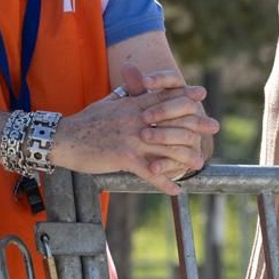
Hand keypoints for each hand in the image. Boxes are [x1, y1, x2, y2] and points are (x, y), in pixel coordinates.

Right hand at [57, 65, 217, 193]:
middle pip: (174, 120)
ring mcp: (132, 139)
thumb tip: (133, 88)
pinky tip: (176, 190)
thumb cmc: (85, 121)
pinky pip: (150, 172)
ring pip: (168, 148)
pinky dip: (164, 183)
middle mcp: (137, 119)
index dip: (184, 95)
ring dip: (187, 157)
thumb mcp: (107, 103)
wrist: (64, 137)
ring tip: (199, 163)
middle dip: (197, 124)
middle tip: (214, 127)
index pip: (164, 97)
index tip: (200, 95)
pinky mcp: (124, 158)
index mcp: (132, 105)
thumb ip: (124, 96)